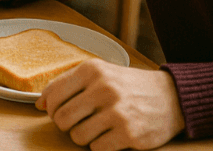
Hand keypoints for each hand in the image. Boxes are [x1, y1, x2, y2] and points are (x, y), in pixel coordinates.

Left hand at [38, 61, 184, 150]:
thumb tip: (39, 104)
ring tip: (98, 128)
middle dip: (66, 125)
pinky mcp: (129, 133)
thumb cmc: (129, 86)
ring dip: (84, 137)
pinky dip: (100, 146)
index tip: (59, 111)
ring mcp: (117, 112)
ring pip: (77, 136)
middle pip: (61, 118)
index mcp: (92, 70)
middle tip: (80, 122)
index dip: (51, 108)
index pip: (53, 94)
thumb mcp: (99, 73)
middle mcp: (103, 88)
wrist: (172, 97)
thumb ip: (67, 84)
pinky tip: (111, 136)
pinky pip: (97, 149)